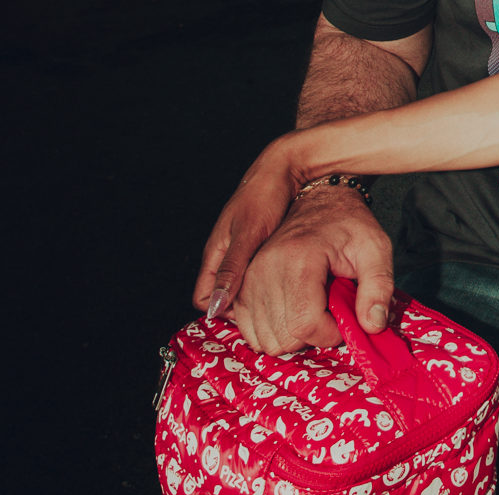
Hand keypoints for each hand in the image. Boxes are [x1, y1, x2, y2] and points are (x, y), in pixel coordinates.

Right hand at [192, 137, 301, 318]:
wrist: (287, 170)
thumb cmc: (264, 194)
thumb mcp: (248, 234)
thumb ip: (232, 270)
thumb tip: (216, 306)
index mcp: (215, 255)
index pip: (204, 300)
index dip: (220, 312)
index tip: (247, 318)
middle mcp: (227, 260)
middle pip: (225, 301)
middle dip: (244, 313)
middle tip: (271, 317)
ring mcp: (245, 258)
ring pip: (245, 294)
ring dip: (261, 302)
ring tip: (284, 305)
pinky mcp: (263, 255)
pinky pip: (263, 282)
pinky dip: (274, 289)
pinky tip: (293, 288)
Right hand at [195, 184, 394, 355]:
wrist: (318, 199)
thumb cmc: (347, 223)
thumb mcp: (376, 248)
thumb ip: (379, 287)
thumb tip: (373, 325)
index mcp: (299, 260)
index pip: (305, 325)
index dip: (330, 335)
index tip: (343, 321)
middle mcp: (266, 269)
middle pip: (283, 337)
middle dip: (311, 336)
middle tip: (328, 313)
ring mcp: (249, 278)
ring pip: (265, 339)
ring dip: (291, 337)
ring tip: (310, 312)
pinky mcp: (242, 285)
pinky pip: (249, 329)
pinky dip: (270, 332)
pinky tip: (291, 316)